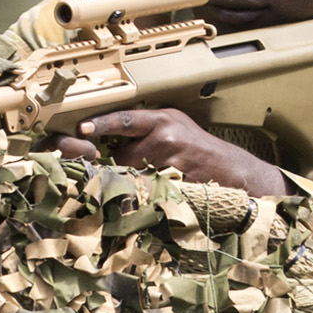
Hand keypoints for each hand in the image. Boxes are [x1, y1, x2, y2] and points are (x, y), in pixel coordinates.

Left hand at [53, 109, 290, 198]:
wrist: (229, 168)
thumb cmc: (197, 147)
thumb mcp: (174, 126)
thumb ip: (145, 128)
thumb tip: (109, 135)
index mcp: (162, 119)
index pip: (125, 119)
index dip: (102, 124)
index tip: (83, 128)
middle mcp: (166, 137)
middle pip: (122, 154)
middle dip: (119, 165)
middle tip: (124, 170)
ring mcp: (172, 161)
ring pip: (133, 174)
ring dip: (132, 180)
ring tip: (150, 179)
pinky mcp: (176, 182)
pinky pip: (148, 190)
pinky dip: (146, 193)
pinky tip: (158, 191)